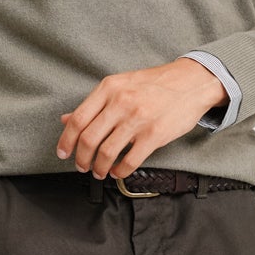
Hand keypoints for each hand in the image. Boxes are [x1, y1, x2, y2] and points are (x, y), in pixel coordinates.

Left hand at [57, 59, 227, 179]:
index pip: (78, 119)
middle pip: (88, 139)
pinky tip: (118, 172)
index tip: (63, 153)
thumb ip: (94, 104)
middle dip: (81, 159)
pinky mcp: (154, 135)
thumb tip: (65, 120)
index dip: (66, 141)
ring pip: (106, 153)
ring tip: (99, 172)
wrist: (191, 82)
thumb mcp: (120, 85)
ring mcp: (138, 119)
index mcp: (109, 88)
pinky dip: (119, 171)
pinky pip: (130, 160)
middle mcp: (121, 102)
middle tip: (82, 166)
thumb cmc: (155, 84)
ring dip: (99, 168)